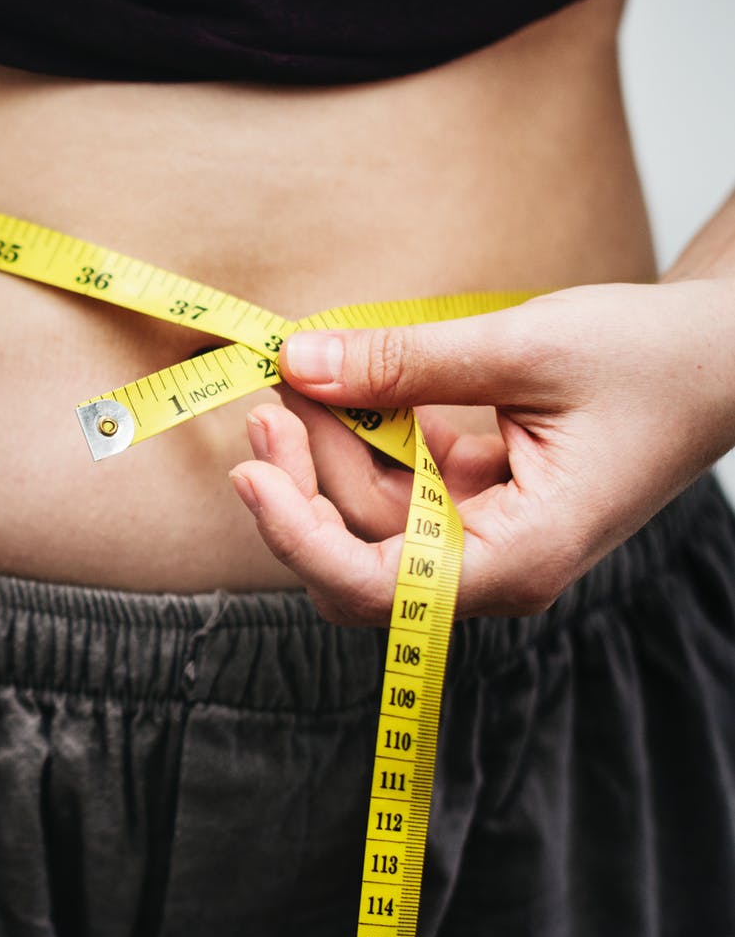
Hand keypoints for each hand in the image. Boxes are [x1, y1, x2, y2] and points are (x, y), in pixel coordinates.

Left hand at [227, 279, 734, 623]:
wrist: (724, 355)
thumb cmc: (652, 360)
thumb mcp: (524, 348)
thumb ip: (404, 362)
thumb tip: (298, 361)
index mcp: (518, 559)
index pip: (373, 588)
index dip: (298, 537)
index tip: (250, 472)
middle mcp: (493, 565)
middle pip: (355, 553)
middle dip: (302, 479)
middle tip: (270, 396)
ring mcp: (481, 534)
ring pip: (367, 512)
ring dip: (326, 446)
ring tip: (300, 372)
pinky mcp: (474, 499)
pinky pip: (396, 481)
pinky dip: (364, 434)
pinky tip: (343, 384)